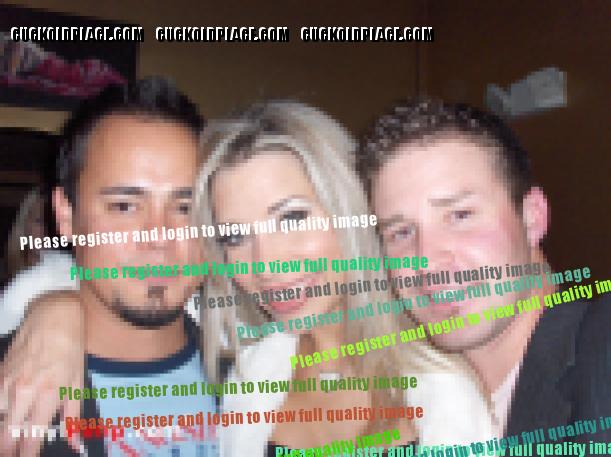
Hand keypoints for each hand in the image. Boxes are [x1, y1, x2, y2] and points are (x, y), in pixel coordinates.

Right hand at [0, 291, 83, 456]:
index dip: (27, 454)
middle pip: (7, 434)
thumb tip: (74, 440)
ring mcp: (8, 382)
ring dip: (2, 431)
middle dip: (9, 449)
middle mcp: (25, 391)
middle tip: (12, 453)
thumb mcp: (78, 379)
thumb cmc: (71, 348)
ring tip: (7, 439)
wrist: (53, 316)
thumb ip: (73, 413)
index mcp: (49, 394)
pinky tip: (5, 414)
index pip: (32, 436)